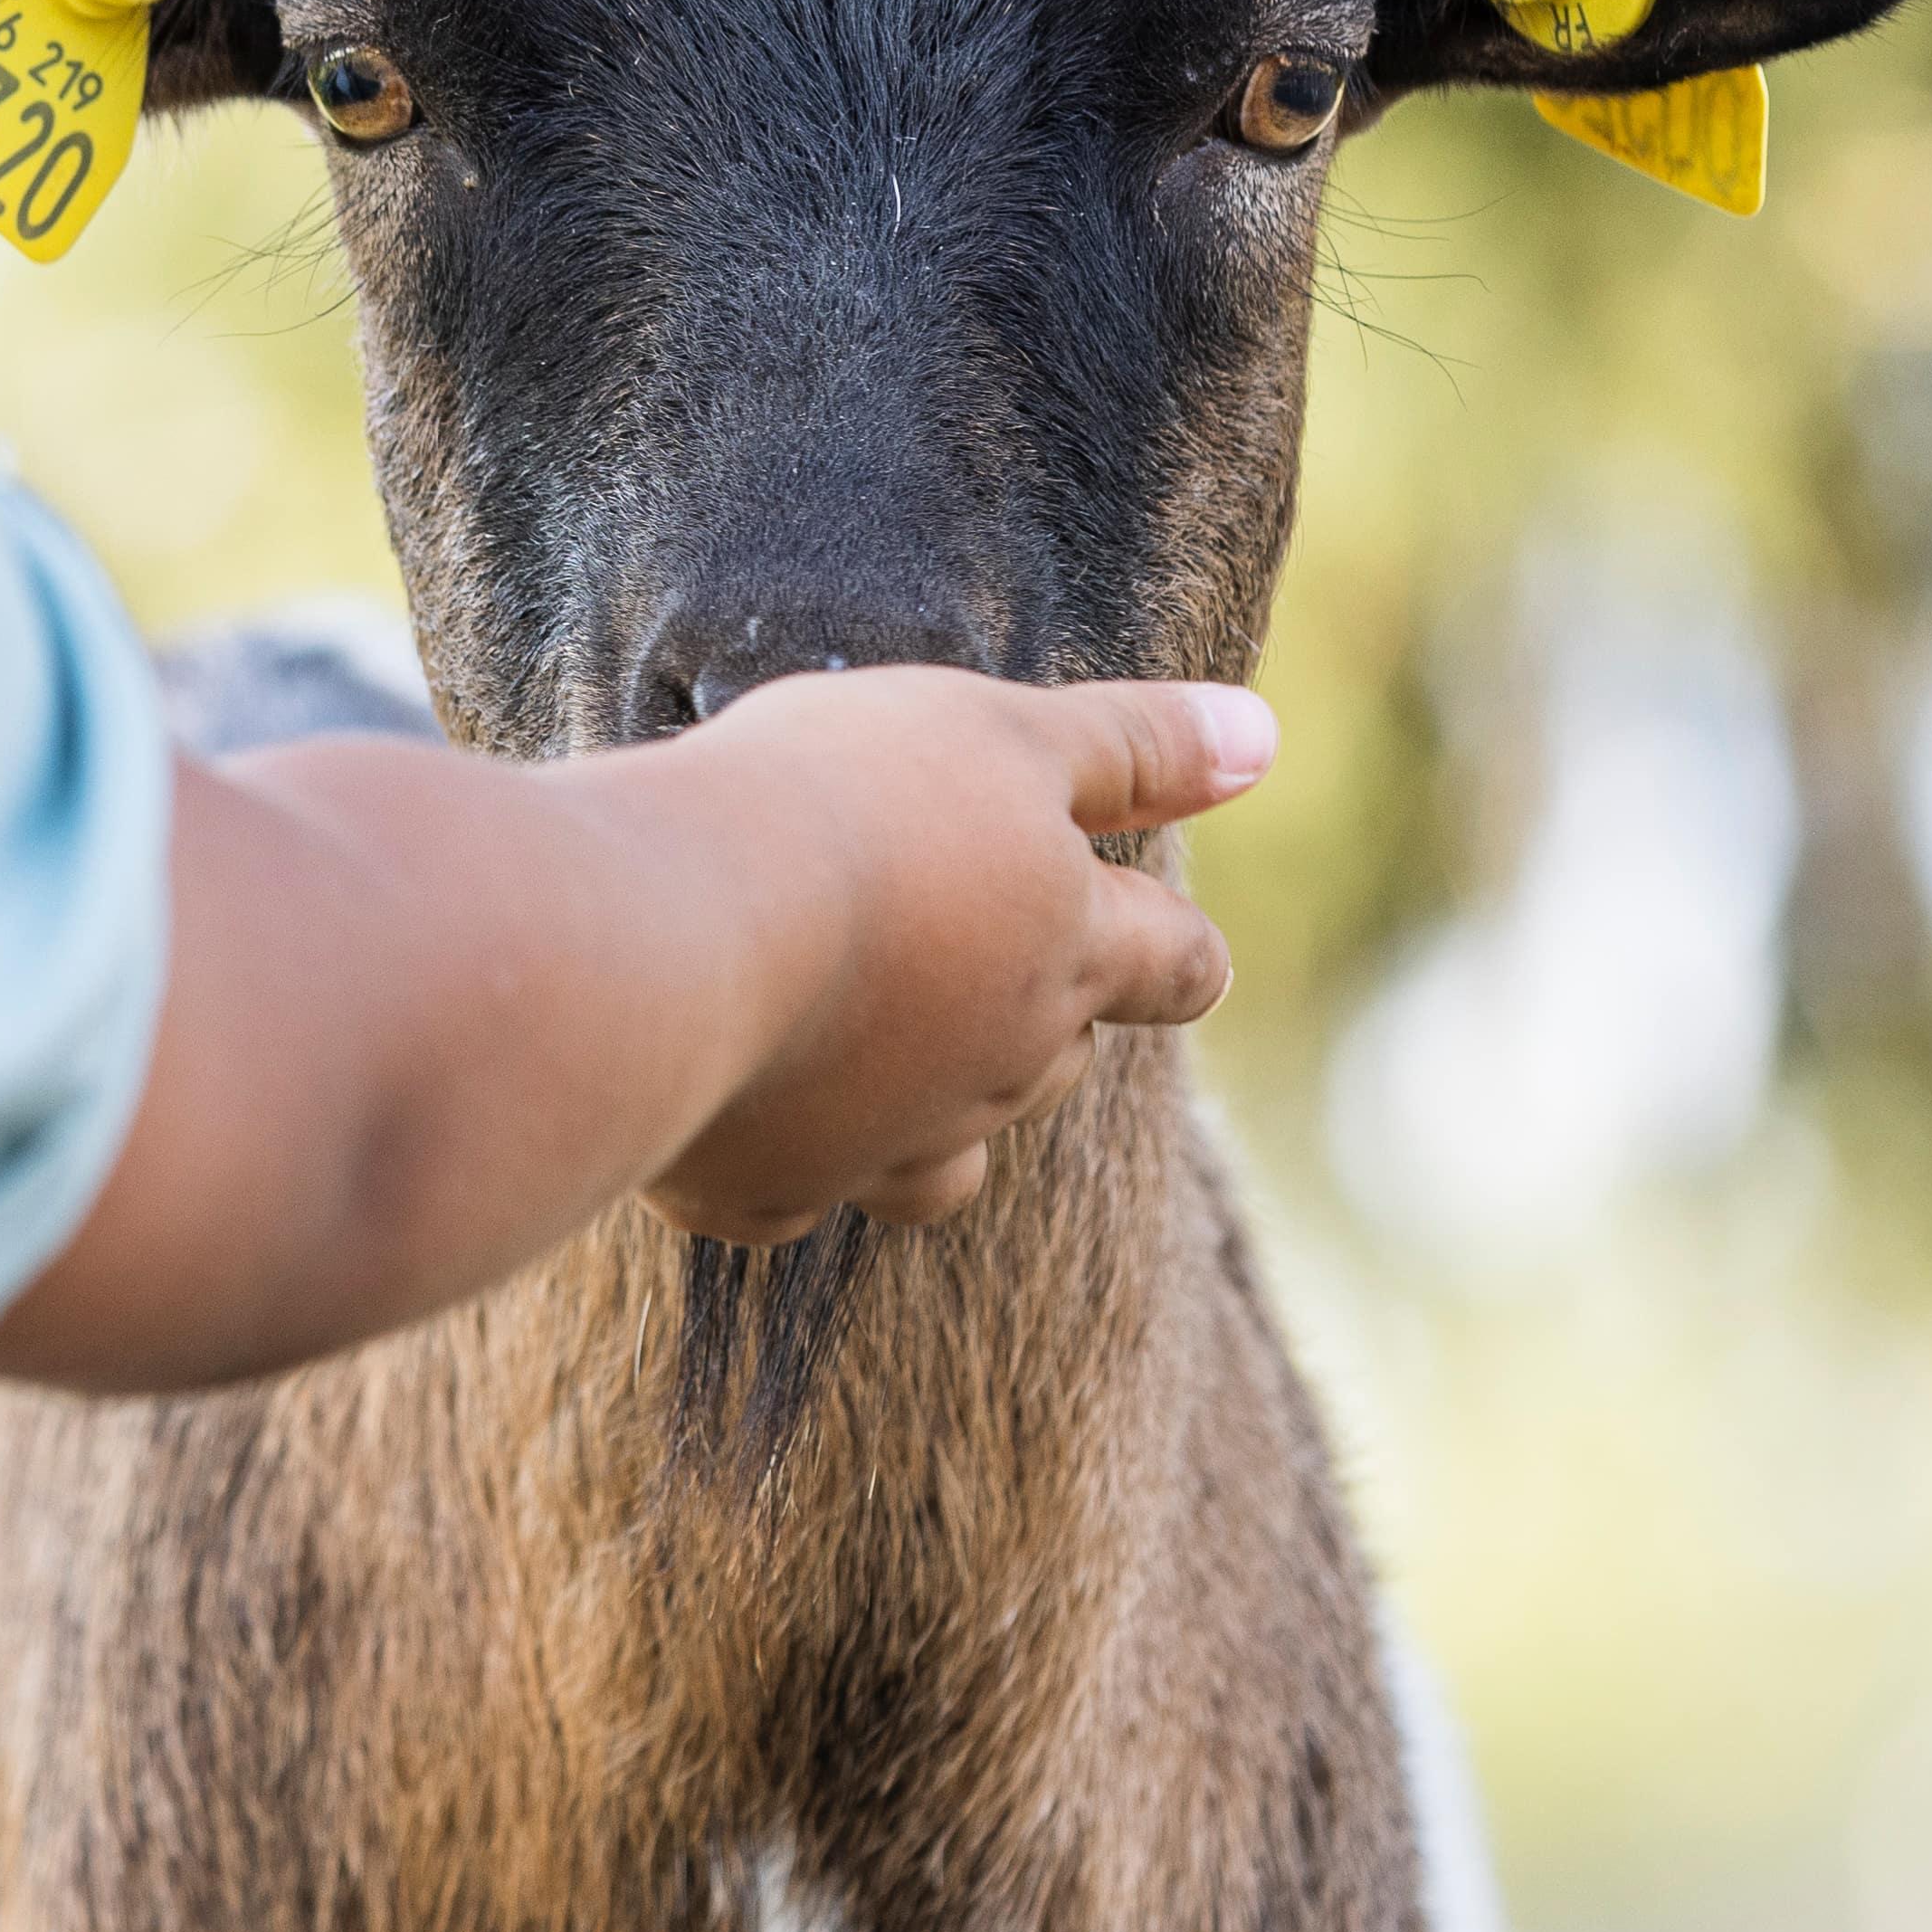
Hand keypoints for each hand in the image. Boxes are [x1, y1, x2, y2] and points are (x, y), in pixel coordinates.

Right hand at [623, 671, 1266, 1236]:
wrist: (669, 941)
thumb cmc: (843, 810)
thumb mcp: (1005, 735)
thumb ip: (1134, 742)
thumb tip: (1262, 737)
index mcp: (1069, 956)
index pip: (1179, 965)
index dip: (1178, 948)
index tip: (1159, 931)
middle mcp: (997, 1072)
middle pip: (1061, 1059)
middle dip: (1041, 1012)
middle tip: (969, 944)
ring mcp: (883, 1147)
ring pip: (949, 1160)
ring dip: (938, 1109)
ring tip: (883, 1051)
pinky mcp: (763, 1187)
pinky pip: (797, 1195)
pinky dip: (789, 1159)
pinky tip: (745, 1114)